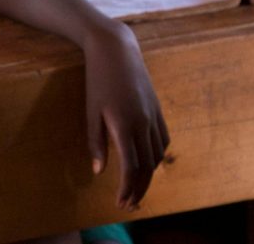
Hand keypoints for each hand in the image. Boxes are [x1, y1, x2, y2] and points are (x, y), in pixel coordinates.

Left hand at [83, 27, 169, 210]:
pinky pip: (163, 139)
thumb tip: (99, 171)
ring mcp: (154, 115)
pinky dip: (157, 156)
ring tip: (137, 188)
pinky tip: (149, 163)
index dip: (127, 188)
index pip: (131, 167)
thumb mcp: (91, 110)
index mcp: (125, 125)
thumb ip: (95, 142)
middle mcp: (144, 123)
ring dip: (149, 175)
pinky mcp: (157, 108)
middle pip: (147, 167)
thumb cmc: (97, 79)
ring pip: (157, 155)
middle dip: (139, 189)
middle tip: (129, 205)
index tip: (121, 203)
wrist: (116, 49)